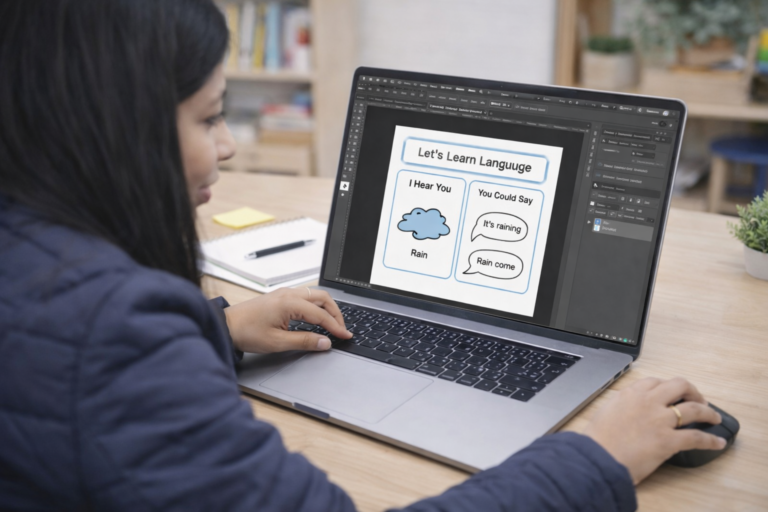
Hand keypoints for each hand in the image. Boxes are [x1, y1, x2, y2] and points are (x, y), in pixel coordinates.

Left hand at [223, 287, 351, 353]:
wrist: (226, 326)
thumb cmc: (247, 332)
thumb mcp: (277, 342)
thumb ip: (304, 341)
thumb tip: (325, 342)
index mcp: (289, 303)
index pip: (321, 314)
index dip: (336, 327)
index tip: (346, 336)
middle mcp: (289, 294)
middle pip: (323, 298)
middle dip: (335, 313)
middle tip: (342, 329)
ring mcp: (285, 293)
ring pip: (315, 295)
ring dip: (327, 307)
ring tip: (333, 323)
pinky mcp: (280, 297)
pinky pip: (306, 296)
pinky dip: (317, 305)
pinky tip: (317, 317)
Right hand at [582, 377, 726, 484]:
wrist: (596, 457)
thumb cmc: (597, 439)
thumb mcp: (607, 413)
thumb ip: (622, 408)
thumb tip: (630, 412)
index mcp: (631, 394)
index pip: (655, 382)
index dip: (668, 387)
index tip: (672, 393)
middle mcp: (648, 401)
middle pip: (679, 385)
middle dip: (692, 391)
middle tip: (697, 400)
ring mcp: (660, 420)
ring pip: (694, 408)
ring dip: (708, 412)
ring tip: (714, 417)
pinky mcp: (669, 440)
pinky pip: (697, 437)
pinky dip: (711, 440)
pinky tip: (717, 442)